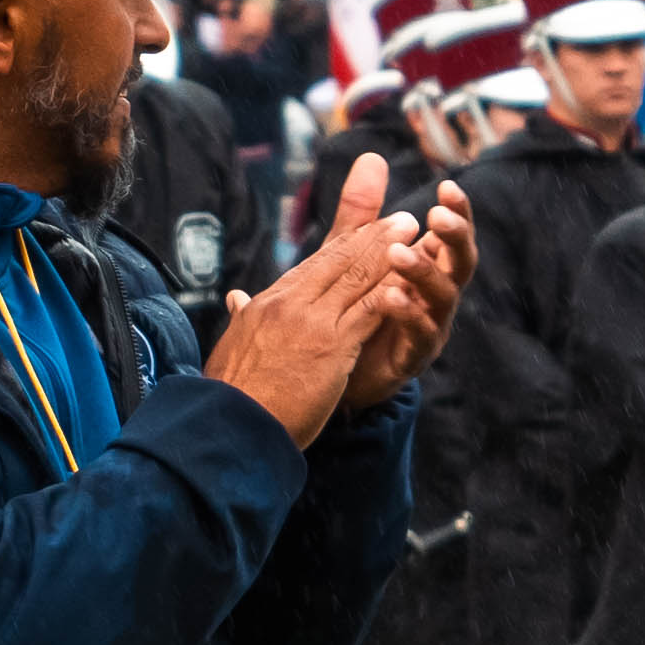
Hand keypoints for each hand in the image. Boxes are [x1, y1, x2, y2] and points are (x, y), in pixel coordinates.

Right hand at [212, 161, 454, 446]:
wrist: (229, 423)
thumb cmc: (232, 392)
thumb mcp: (233, 345)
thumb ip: (242, 317)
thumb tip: (236, 298)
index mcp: (269, 303)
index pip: (315, 266)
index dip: (346, 246)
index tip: (369, 230)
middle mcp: (290, 304)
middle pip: (339, 261)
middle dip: (374, 237)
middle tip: (403, 220)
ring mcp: (312, 322)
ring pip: (357, 278)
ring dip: (390, 253)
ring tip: (415, 234)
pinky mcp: (332, 346)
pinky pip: (368, 311)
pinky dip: (391, 292)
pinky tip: (411, 279)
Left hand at [342, 163, 474, 411]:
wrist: (339, 372)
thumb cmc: (357, 307)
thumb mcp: (356, 254)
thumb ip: (365, 212)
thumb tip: (372, 156)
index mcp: (430, 267)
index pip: (451, 235)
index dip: (457, 213)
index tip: (448, 188)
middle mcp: (437, 295)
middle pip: (461, 263)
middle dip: (455, 238)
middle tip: (438, 216)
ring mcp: (430, 326)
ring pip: (443, 296)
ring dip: (424, 272)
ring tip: (399, 252)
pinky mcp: (413, 356)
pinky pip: (419, 334)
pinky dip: (407, 313)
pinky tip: (389, 295)